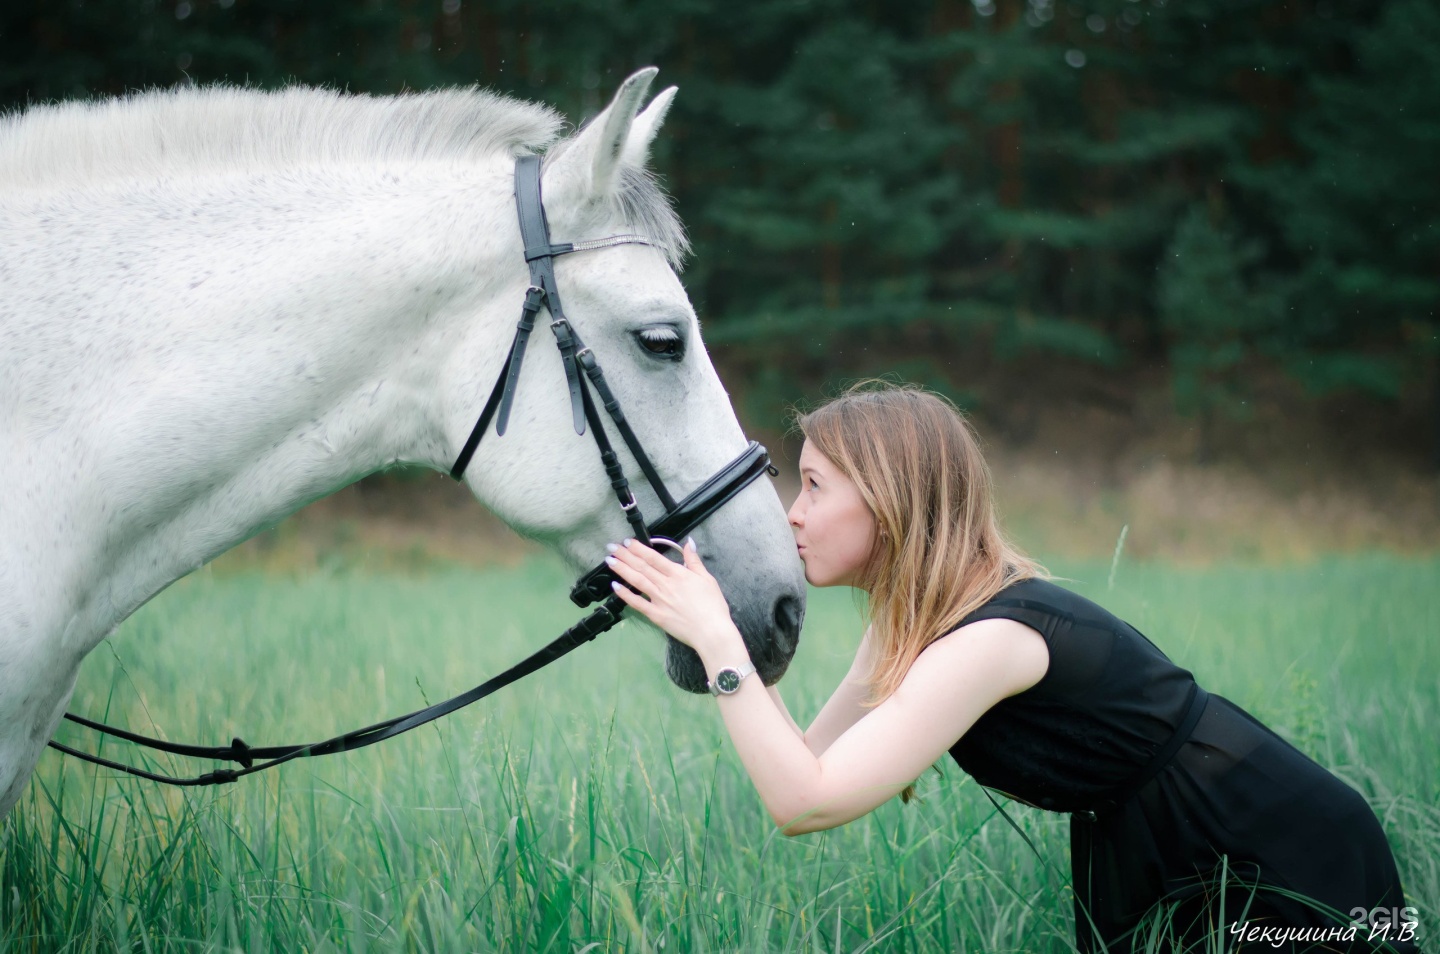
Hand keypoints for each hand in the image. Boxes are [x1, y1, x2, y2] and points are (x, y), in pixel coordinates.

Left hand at [605, 538, 745, 662]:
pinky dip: (625, 594)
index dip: (639, 548)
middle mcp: (665, 584)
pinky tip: (615, 586)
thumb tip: (689, 542)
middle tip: (611, 547)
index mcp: (678, 574)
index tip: (628, 542)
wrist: (711, 631)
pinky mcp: (655, 615)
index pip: (654, 558)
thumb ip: (694, 560)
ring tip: (609, 561)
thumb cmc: (713, 605)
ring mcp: (658, 600)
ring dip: (622, 570)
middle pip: (642, 567)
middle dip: (625, 555)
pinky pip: (637, 603)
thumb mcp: (707, 578)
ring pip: (637, 581)